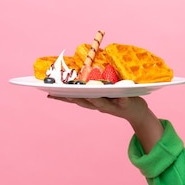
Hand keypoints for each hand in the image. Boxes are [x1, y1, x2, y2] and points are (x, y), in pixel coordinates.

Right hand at [47, 95, 162, 152]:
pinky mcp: (126, 104)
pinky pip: (123, 101)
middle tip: (62, 92)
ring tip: (89, 94)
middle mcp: (100, 105)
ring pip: (101, 103)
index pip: (75, 99)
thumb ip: (93, 86)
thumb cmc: (117, 98)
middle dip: (73, 97)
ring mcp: (112, 106)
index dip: (62, 96)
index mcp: (92, 101)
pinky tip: (121, 96)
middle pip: (84, 102)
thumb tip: (80, 72)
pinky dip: (121, 99)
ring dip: (94, 99)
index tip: (48, 92)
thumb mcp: (103, 93)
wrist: (136, 112)